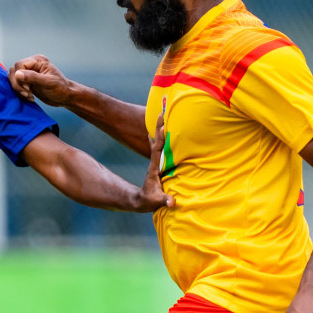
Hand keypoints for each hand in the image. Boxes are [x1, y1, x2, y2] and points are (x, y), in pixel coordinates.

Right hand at [9, 54, 76, 106]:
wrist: (65, 97)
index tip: (28, 88)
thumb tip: (17, 74)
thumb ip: (33, 77)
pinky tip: (29, 96)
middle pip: (14, 71)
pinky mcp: (27, 81)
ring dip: (18, 88)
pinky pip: (16, 84)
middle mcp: (32, 65)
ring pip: (13, 78)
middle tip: (28, 93)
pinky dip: (20, 92)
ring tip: (29, 96)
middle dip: (18, 84)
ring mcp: (29, 73)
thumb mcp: (48, 83)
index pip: (19, 65)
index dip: (19, 77)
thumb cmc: (61, 89)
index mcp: (38, 60)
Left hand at [137, 98, 174, 212]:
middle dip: (160, 125)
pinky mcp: (158, 163)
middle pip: (158, 139)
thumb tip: (172, 203)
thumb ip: (163, 201)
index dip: (161, 137)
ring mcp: (156, 161)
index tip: (162, 124)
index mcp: (155, 166)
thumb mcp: (155, 201)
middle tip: (162, 109)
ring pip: (159, 141)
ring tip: (163, 113)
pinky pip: (161, 146)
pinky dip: (161, 137)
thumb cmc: (148, 201)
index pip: (158, 148)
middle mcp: (155, 161)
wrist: (140, 201)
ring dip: (160, 128)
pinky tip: (162, 130)